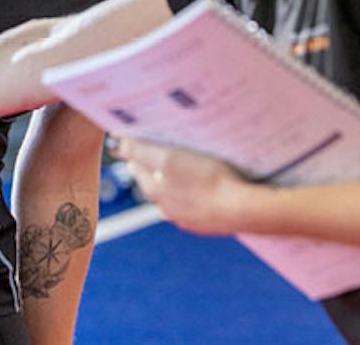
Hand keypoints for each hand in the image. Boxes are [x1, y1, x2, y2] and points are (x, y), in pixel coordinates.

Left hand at [114, 138, 252, 236]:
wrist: (241, 208)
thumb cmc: (207, 179)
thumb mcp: (169, 158)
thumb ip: (140, 152)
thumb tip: (119, 145)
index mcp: (153, 188)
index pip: (134, 163)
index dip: (136, 148)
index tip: (142, 137)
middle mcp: (164, 206)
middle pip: (150, 179)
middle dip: (152, 163)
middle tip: (165, 146)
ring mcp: (183, 216)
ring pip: (170, 192)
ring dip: (172, 179)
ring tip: (186, 165)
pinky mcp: (201, 222)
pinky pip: (189, 204)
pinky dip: (190, 194)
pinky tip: (201, 186)